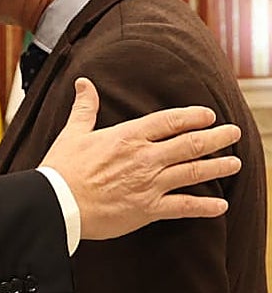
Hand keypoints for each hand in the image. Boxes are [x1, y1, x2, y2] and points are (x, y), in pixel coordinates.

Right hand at [41, 78, 240, 239]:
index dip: (193, 117)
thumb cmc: (62, 169)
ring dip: (217, 166)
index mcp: (128, 136)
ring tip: (235, 164)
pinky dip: (205, 207)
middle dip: (217, 138)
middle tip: (234, 133)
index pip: (169, 121)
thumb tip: (85, 83)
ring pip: (193, 172)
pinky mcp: (148, 209)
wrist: (57, 203)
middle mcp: (145, 157)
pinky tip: (220, 206)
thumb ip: (85, 108)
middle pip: (190, 144)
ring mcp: (149, 183)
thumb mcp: (72, 133)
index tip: (209, 115)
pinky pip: (184, 206)